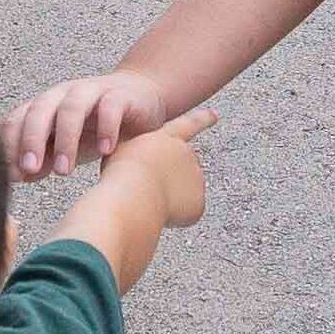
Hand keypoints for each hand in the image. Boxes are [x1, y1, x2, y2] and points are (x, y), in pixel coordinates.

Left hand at [10, 70, 177, 180]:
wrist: (140, 97)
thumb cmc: (96, 125)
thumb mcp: (66, 147)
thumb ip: (43, 161)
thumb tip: (15, 178)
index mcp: (43, 107)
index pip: (17, 121)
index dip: (10, 146)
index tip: (11, 176)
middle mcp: (62, 95)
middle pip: (39, 110)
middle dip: (31, 140)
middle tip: (29, 169)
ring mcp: (91, 92)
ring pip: (71, 108)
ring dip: (65, 140)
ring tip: (64, 172)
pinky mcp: (119, 95)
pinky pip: (110, 107)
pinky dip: (106, 128)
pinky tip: (105, 150)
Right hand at [103, 106, 218, 227]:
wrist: (131, 194)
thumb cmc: (120, 174)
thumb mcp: (123, 151)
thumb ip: (138, 152)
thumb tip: (141, 166)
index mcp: (168, 138)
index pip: (188, 125)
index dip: (201, 119)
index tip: (214, 116)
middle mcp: (187, 154)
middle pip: (180, 170)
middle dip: (167, 181)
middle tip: (145, 188)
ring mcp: (196, 177)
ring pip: (181, 194)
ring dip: (166, 199)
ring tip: (147, 198)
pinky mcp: (198, 202)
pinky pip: (185, 214)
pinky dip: (172, 218)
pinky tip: (158, 211)